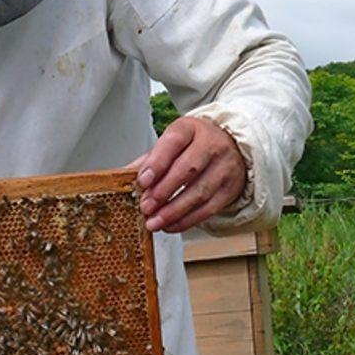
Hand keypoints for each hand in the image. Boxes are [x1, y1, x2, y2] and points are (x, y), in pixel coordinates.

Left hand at [131, 117, 247, 233]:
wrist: (232, 147)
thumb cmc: (195, 144)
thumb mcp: (172, 143)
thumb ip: (149, 159)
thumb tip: (123, 176)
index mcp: (190, 129)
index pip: (173, 142)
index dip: (157, 163)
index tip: (142, 181)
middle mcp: (211, 145)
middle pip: (188, 169)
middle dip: (163, 191)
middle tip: (146, 206)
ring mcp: (224, 167)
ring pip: (199, 192)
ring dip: (173, 211)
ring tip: (154, 221)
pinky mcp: (230, 189)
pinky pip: (208, 209)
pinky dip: (187, 220)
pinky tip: (171, 225)